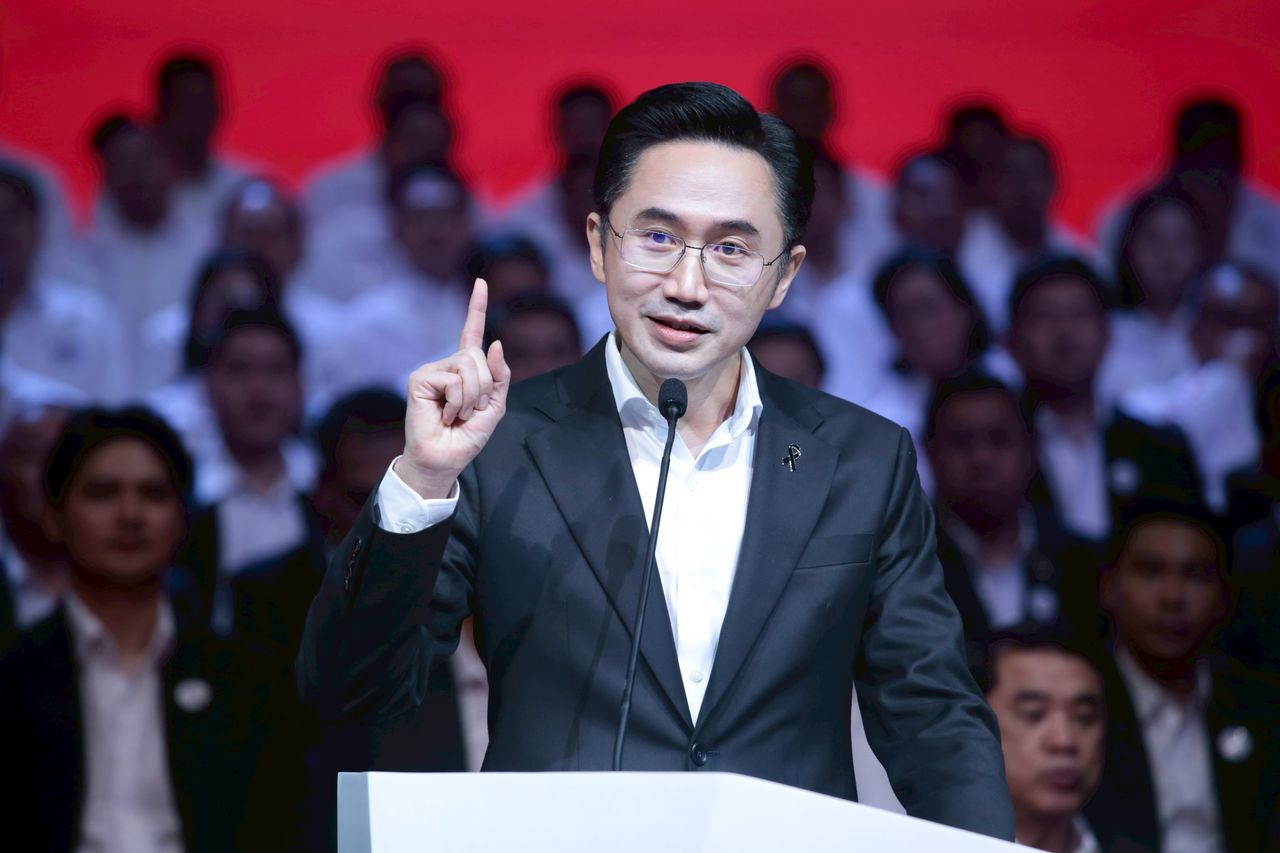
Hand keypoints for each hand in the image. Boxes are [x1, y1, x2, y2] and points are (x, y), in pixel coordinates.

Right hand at [394, 279, 511, 497]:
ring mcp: (432, 370)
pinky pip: (453, 380)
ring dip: (472, 397)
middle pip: (479, 356)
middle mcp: (447, 365)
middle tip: (471, 410)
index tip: (481, 282)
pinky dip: (457, 402)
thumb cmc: (467, 436)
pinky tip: (446, 414)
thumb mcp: (494, 406)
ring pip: (469, 366)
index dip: (476, 308)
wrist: (446, 458)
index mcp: (465, 369)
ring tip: (459, 414)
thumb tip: (495, 343)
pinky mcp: (420, 378)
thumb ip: (499, 376)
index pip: (471, 333)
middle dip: (484, 388)